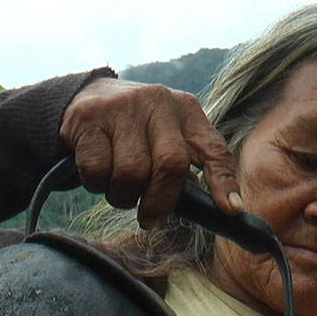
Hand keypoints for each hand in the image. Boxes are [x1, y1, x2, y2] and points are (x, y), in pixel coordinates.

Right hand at [59, 77, 242, 228]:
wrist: (86, 97)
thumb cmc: (137, 130)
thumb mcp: (167, 136)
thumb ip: (188, 163)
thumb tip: (212, 206)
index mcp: (186, 109)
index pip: (213, 149)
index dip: (223, 182)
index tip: (229, 210)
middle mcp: (158, 102)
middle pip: (171, 165)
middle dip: (160, 202)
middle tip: (150, 218)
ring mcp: (122, 107)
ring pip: (131, 173)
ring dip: (123, 196)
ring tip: (120, 188)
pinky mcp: (88, 118)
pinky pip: (97, 171)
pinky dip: (97, 184)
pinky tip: (98, 174)